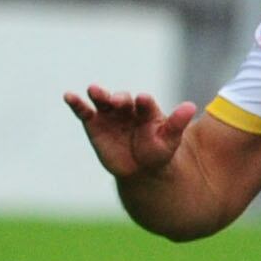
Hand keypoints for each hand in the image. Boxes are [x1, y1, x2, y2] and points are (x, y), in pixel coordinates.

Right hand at [66, 86, 195, 178]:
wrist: (141, 170)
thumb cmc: (158, 152)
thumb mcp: (169, 139)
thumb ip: (177, 123)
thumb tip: (192, 106)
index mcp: (147, 109)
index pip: (145, 102)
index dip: (143, 101)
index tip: (142, 100)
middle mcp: (127, 108)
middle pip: (122, 99)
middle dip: (120, 98)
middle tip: (118, 100)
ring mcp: (109, 114)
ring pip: (102, 101)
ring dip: (98, 94)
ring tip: (94, 90)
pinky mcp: (94, 123)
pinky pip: (84, 111)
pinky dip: (76, 103)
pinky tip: (68, 95)